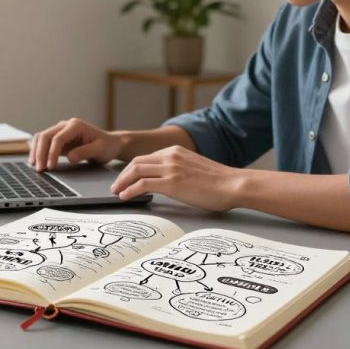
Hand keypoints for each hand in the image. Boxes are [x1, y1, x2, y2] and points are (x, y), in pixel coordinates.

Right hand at [29, 118, 124, 170]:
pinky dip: (38, 151)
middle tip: (40, 169)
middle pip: (45, 136)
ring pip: (41, 138)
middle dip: (40, 153)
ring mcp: (60, 131)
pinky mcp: (58, 138)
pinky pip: (43, 143)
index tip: (50, 167)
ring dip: (36, 152)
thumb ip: (85, 152)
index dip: (52, 153)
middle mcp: (65, 125)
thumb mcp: (100, 150)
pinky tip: (37, 162)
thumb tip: (70, 158)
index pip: (58, 138)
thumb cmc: (106, 146)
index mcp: (76, 125)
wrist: (109, 144)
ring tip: (36, 167)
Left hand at [110, 146, 245, 211]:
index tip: (125, 178)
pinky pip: (143, 184)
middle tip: (116, 186)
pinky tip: (126, 196)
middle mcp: (171, 156)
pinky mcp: (172, 183)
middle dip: (122, 174)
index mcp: (176, 151)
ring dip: (122, 182)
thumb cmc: (220, 183)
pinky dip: (130, 190)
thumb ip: (180, 170)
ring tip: (117, 192)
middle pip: (136, 162)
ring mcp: (170, 168)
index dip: (132, 168)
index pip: (146, 157)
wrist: (234, 184)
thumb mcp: (195, 169)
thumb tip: (169, 183)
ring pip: (136, 171)